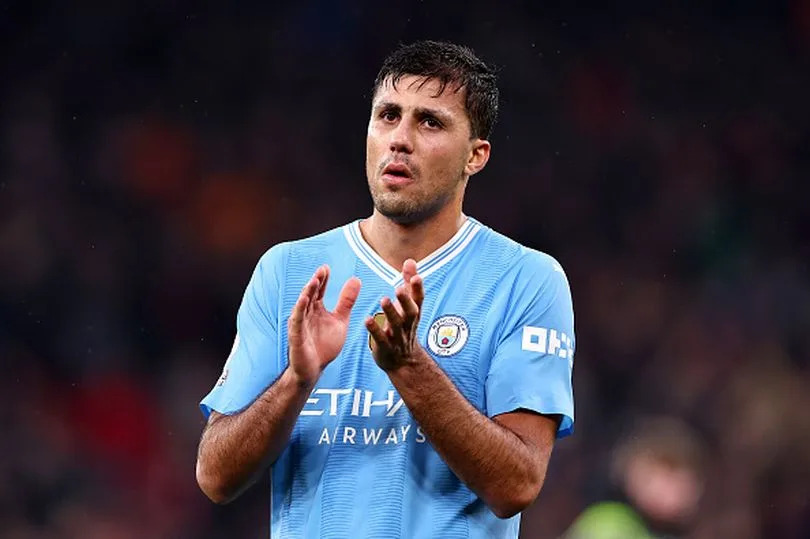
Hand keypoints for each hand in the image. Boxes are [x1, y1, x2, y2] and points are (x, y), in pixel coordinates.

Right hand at [288, 265, 360, 386]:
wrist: (314, 370)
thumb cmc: (324, 345)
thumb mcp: (340, 320)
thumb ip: (346, 301)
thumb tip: (356, 279)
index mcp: (316, 309)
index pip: (318, 291)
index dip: (322, 279)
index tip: (326, 268)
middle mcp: (306, 313)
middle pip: (310, 294)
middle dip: (315, 282)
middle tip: (322, 270)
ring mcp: (300, 324)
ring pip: (302, 305)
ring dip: (307, 292)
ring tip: (314, 280)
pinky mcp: (296, 335)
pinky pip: (297, 321)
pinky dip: (299, 310)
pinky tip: (303, 300)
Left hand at [365, 259, 425, 371]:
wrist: (403, 363)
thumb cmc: (404, 328)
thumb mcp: (409, 306)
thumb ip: (408, 283)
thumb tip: (410, 260)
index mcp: (413, 313)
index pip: (419, 300)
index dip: (418, 288)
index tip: (416, 276)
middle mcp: (408, 325)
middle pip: (411, 312)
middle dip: (406, 301)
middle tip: (399, 288)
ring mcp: (398, 337)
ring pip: (396, 325)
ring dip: (391, 313)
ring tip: (383, 300)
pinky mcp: (386, 348)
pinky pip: (381, 339)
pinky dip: (375, 330)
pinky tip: (368, 320)